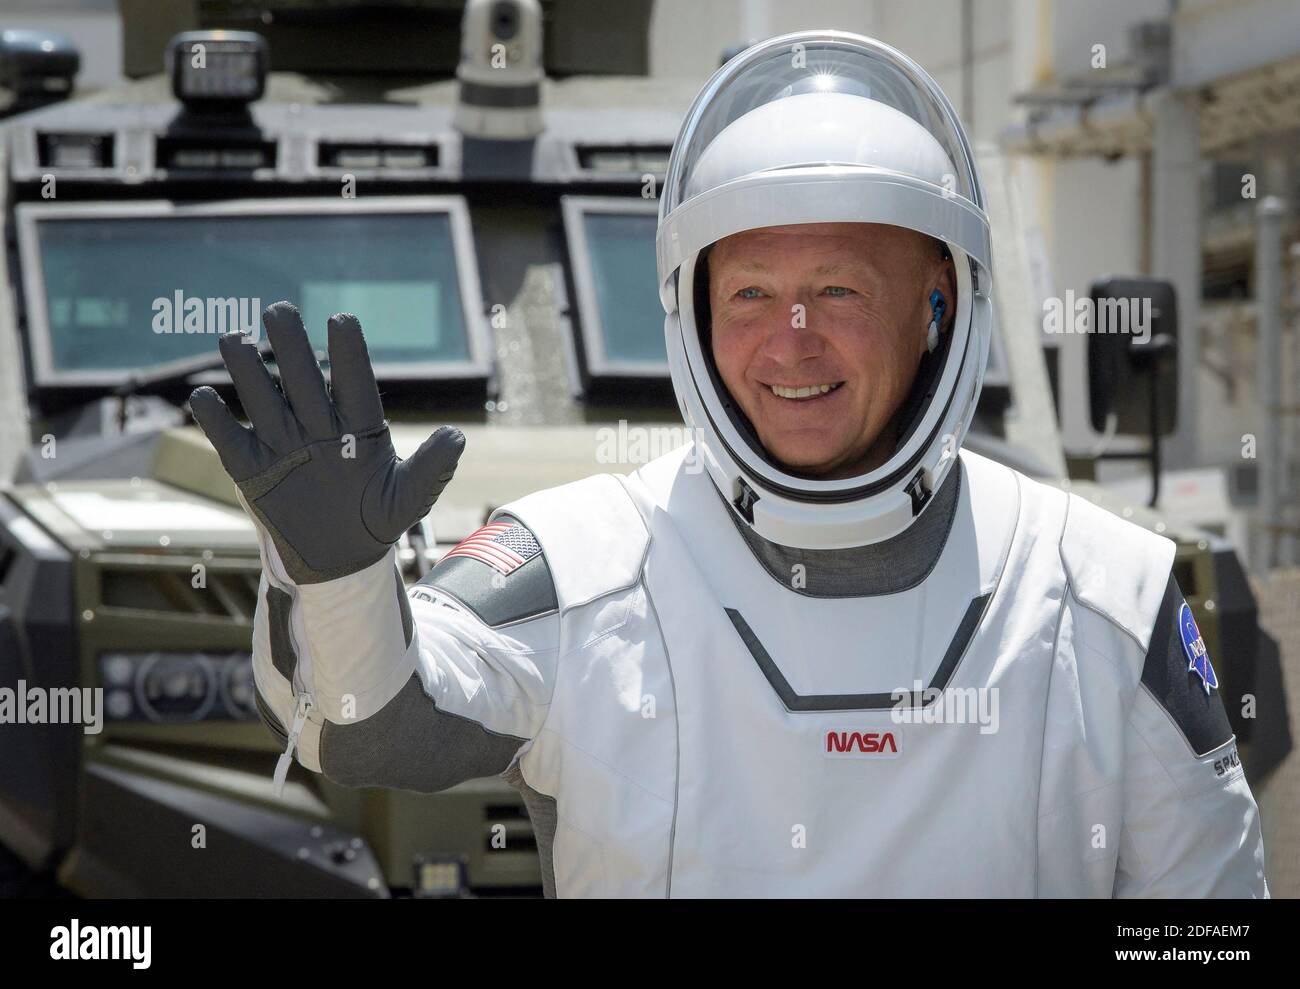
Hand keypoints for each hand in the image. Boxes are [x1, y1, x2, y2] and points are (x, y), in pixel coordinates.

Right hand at [190, 302, 463, 583]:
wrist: (341, 557)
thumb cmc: (379, 518)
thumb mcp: (410, 498)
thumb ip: (432, 468)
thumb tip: (456, 437)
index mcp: (359, 426)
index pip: (354, 382)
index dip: (348, 354)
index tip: (341, 321)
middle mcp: (319, 425)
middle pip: (303, 379)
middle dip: (291, 346)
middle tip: (279, 312)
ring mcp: (284, 445)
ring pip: (263, 399)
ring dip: (248, 371)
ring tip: (235, 339)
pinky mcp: (254, 471)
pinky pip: (231, 441)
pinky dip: (215, 421)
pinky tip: (202, 398)